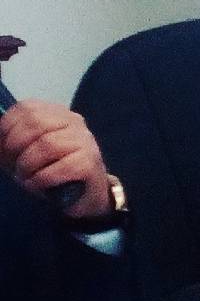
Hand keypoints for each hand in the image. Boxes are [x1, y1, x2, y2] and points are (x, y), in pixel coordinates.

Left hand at [0, 100, 111, 219]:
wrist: (86, 193)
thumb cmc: (53, 170)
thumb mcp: (31, 150)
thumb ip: (15, 140)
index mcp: (58, 114)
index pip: (27, 108)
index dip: (7, 128)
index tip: (2, 148)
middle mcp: (75, 122)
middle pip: (36, 123)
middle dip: (15, 147)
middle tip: (13, 167)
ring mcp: (85, 141)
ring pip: (47, 145)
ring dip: (27, 166)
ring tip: (25, 178)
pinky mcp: (90, 163)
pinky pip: (60, 168)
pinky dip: (41, 180)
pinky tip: (36, 186)